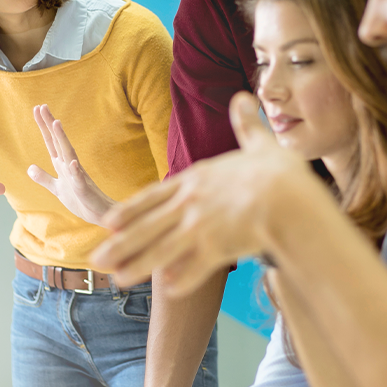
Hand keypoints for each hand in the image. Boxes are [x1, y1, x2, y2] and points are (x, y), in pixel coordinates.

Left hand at [27, 104, 115, 226]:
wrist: (100, 214)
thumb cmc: (80, 200)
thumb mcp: (57, 188)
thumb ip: (43, 178)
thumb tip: (29, 167)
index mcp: (63, 165)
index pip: (51, 142)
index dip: (43, 127)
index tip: (37, 109)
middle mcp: (71, 166)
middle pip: (59, 142)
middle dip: (50, 125)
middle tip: (42, 106)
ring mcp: (78, 177)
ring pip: (69, 155)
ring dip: (63, 140)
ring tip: (56, 124)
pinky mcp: (84, 190)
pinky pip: (80, 180)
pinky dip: (76, 171)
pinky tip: (73, 163)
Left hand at [91, 92, 316, 294]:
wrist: (289, 199)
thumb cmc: (279, 173)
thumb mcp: (259, 143)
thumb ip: (245, 123)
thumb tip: (243, 96)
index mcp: (196, 180)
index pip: (154, 196)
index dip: (130, 211)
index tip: (109, 222)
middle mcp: (191, 204)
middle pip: (147, 227)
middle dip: (120, 245)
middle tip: (97, 259)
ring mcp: (200, 228)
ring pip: (160, 251)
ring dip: (138, 266)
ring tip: (118, 280)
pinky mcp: (215, 249)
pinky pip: (193, 269)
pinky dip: (180, 280)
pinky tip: (168, 290)